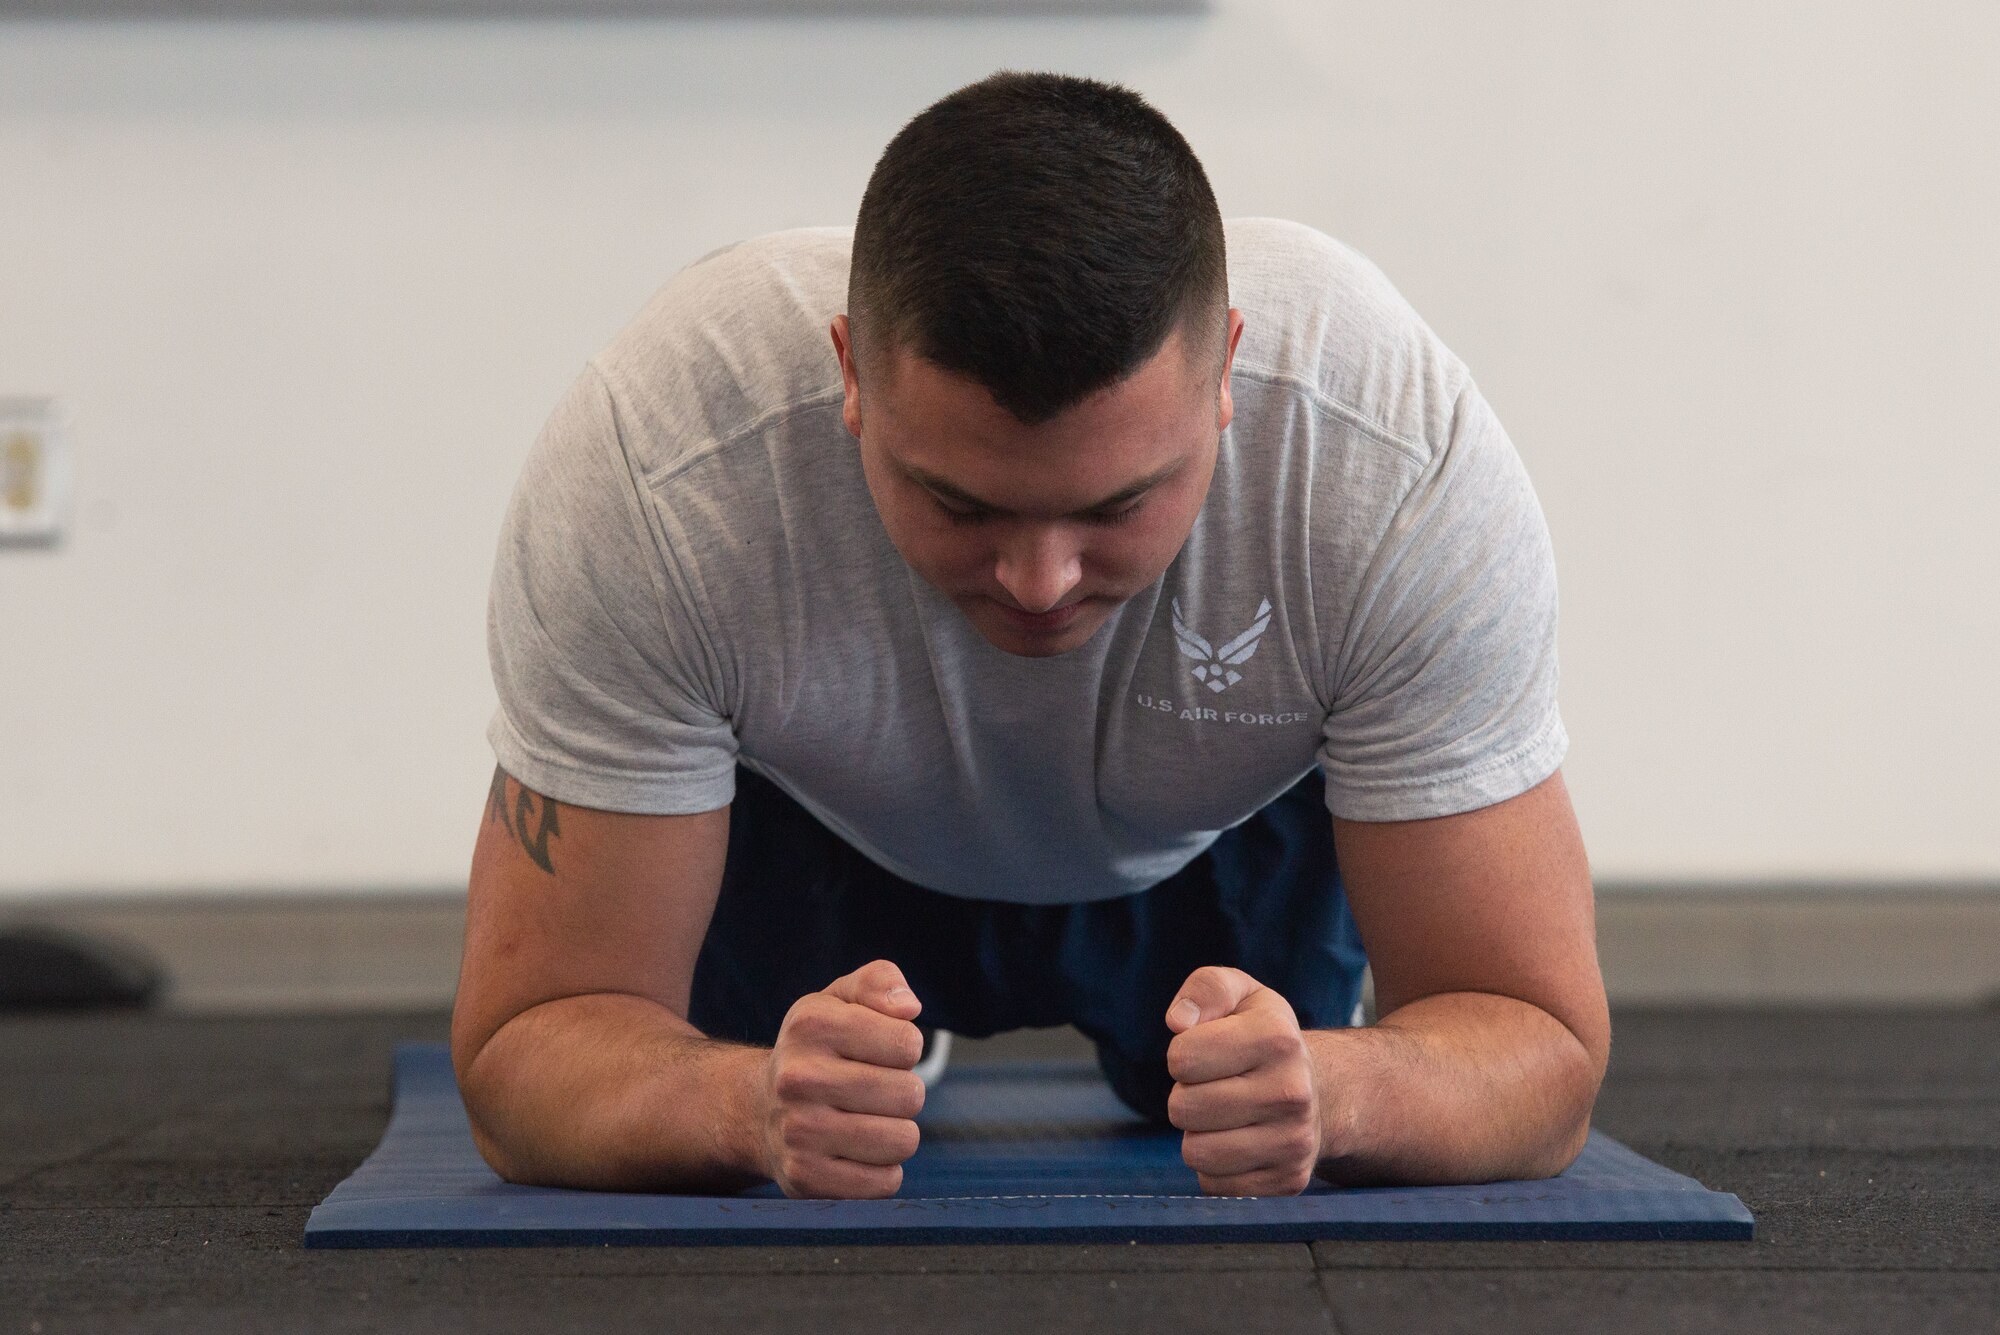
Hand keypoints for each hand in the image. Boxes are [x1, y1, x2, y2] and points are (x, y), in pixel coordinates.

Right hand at [760, 959, 926, 1198]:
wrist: (757, 1110)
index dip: (904, 1047)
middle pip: (909, 1095)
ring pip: (901, 1141)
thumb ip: (879, 982)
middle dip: (903, 1092)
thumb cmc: (817, 1049)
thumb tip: (909, 1008)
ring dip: (896, 1133)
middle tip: (871, 1091)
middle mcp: (797, 1078)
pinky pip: (884, 1183)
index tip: (878, 1051)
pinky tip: (854, 1153)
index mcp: (810, 1025)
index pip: (908, 1042)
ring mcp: (797, 1132)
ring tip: (865, 1120)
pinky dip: (882, 1170)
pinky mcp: (804, 1179)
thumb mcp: (840, 999)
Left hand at [1164, 966, 1320, 1195]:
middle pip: (1183, 1109)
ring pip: (1197, 1153)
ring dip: (1198, 1134)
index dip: (1182, 1054)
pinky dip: (1215, 1167)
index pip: (1182, 1058)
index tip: (1207, 1051)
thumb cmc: (1264, 1038)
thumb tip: (1178, 1022)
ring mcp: (1294, 1141)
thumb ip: (1206, 989)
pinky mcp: (1288, 1181)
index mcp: (1277, 1037)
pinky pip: (1214, 1185)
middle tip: (1216, 1087)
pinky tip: (1240, 1142)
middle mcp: (1293, 1092)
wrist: (1319, 1091)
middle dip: (1186, 1096)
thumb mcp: (1242, 995)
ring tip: (1226, 1116)